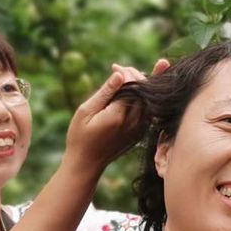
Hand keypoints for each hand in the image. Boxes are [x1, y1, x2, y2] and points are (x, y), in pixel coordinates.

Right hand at [63, 58, 170, 174]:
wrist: (86, 163)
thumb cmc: (80, 136)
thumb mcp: (86, 111)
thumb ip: (105, 92)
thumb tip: (121, 73)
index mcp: (119, 116)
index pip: (133, 85)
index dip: (126, 72)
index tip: (114, 67)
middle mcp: (134, 123)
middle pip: (145, 91)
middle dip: (135, 76)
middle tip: (120, 69)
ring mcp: (140, 130)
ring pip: (150, 100)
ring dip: (142, 86)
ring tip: (130, 75)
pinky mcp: (141, 133)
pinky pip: (149, 111)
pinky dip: (144, 98)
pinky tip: (136, 90)